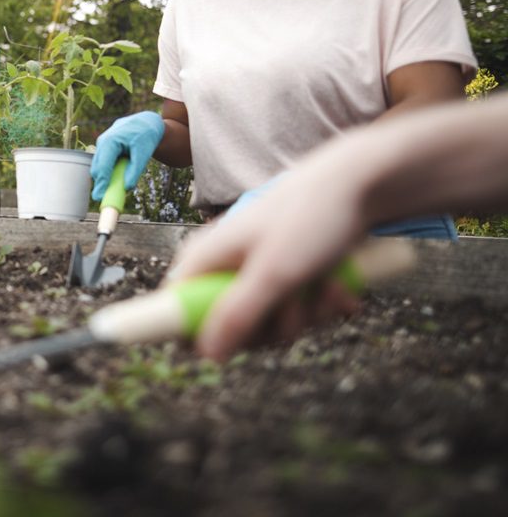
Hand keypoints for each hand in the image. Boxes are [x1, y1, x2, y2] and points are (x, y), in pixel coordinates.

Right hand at [90, 111, 164, 198]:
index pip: (103, 166)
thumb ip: (135, 170)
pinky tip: (120, 172)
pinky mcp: (105, 148)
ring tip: (118, 185)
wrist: (147, 123)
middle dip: (102, 183)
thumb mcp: (144, 153)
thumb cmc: (146, 135)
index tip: (99, 197)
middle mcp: (102, 142)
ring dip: (107, 177)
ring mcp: (102, 145)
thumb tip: (127, 188)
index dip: (101, 183)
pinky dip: (109, 172)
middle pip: (97, 168)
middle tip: (108, 198)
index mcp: (110, 141)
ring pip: (99, 166)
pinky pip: (104, 164)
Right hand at [166, 160, 366, 360]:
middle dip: (274, 324)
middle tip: (296, 305)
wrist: (359, 183)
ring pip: (269, 321)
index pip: (178, 311)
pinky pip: (295, 309)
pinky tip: (339, 287)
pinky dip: (320, 304)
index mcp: (204, 258)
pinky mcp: (285, 273)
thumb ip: (237, 315)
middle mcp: (225, 265)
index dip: (204, 335)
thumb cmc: (310, 218)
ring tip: (327, 286)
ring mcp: (256, 270)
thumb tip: (206, 354)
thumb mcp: (273, 273)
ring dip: (306, 313)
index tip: (244, 339)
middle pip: (230, 326)